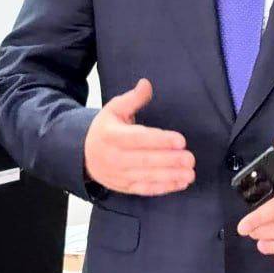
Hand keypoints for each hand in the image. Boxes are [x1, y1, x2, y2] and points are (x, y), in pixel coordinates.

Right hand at [82, 79, 194, 195]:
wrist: (83, 156)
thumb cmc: (105, 130)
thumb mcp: (114, 109)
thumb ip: (132, 98)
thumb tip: (146, 83)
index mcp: (111, 136)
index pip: (138, 139)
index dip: (160, 140)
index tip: (181, 140)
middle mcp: (114, 157)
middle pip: (145, 160)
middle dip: (170, 160)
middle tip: (190, 158)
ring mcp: (119, 174)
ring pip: (147, 177)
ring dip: (171, 176)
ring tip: (190, 174)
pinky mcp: (125, 186)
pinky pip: (145, 189)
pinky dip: (164, 188)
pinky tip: (180, 183)